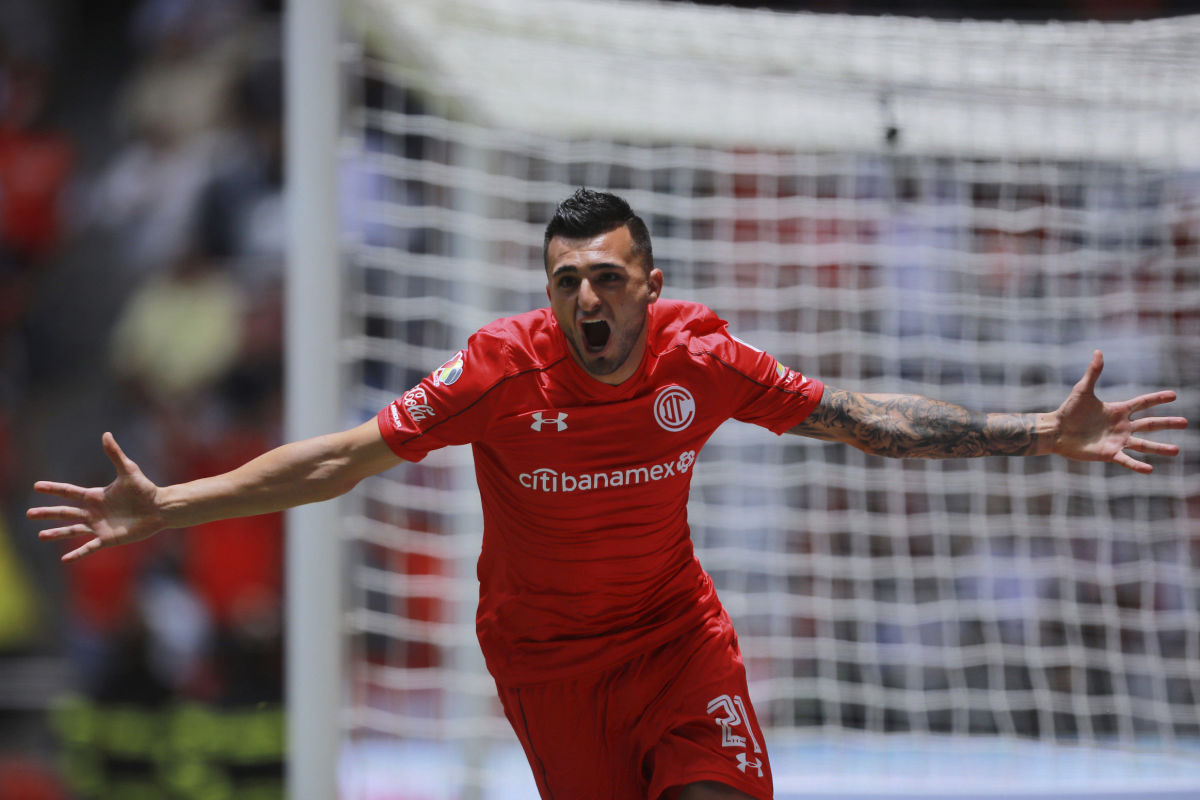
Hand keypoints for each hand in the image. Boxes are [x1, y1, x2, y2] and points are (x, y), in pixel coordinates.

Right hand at [27, 432, 166, 561]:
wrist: (160, 508)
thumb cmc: (145, 489)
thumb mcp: (129, 471)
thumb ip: (115, 455)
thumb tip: (106, 434)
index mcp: (96, 496)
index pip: (69, 492)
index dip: (53, 489)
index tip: (36, 486)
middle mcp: (94, 512)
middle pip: (66, 512)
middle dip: (48, 513)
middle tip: (29, 514)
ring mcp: (100, 526)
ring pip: (73, 530)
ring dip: (57, 533)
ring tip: (41, 535)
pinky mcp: (109, 538)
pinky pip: (90, 548)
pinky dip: (78, 554)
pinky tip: (65, 560)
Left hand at [1050, 350, 1187, 472]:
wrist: (1055, 431)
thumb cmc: (1068, 411)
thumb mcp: (1082, 390)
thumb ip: (1093, 372)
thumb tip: (1098, 351)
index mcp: (1118, 410)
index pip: (1143, 403)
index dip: (1157, 399)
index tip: (1174, 395)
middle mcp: (1121, 426)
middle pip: (1149, 424)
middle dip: (1167, 423)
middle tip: (1185, 422)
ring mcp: (1117, 440)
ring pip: (1143, 444)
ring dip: (1159, 448)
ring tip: (1177, 450)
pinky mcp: (1109, 454)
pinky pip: (1126, 460)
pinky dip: (1137, 465)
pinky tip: (1150, 470)